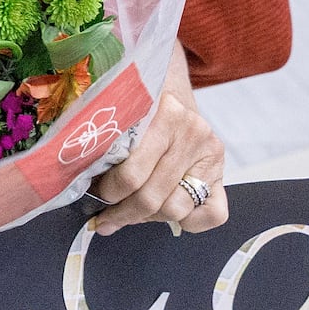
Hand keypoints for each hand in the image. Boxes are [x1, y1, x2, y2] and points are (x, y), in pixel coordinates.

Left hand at [84, 76, 227, 236]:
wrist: (171, 87)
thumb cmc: (140, 107)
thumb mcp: (121, 116)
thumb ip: (107, 148)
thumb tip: (87, 196)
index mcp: (161, 115)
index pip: (132, 175)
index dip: (109, 193)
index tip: (95, 195)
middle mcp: (190, 132)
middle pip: (152, 196)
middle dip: (122, 212)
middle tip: (106, 216)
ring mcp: (208, 151)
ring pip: (175, 208)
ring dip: (147, 217)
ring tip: (132, 210)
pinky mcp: (220, 169)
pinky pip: (213, 214)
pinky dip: (189, 222)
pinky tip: (167, 213)